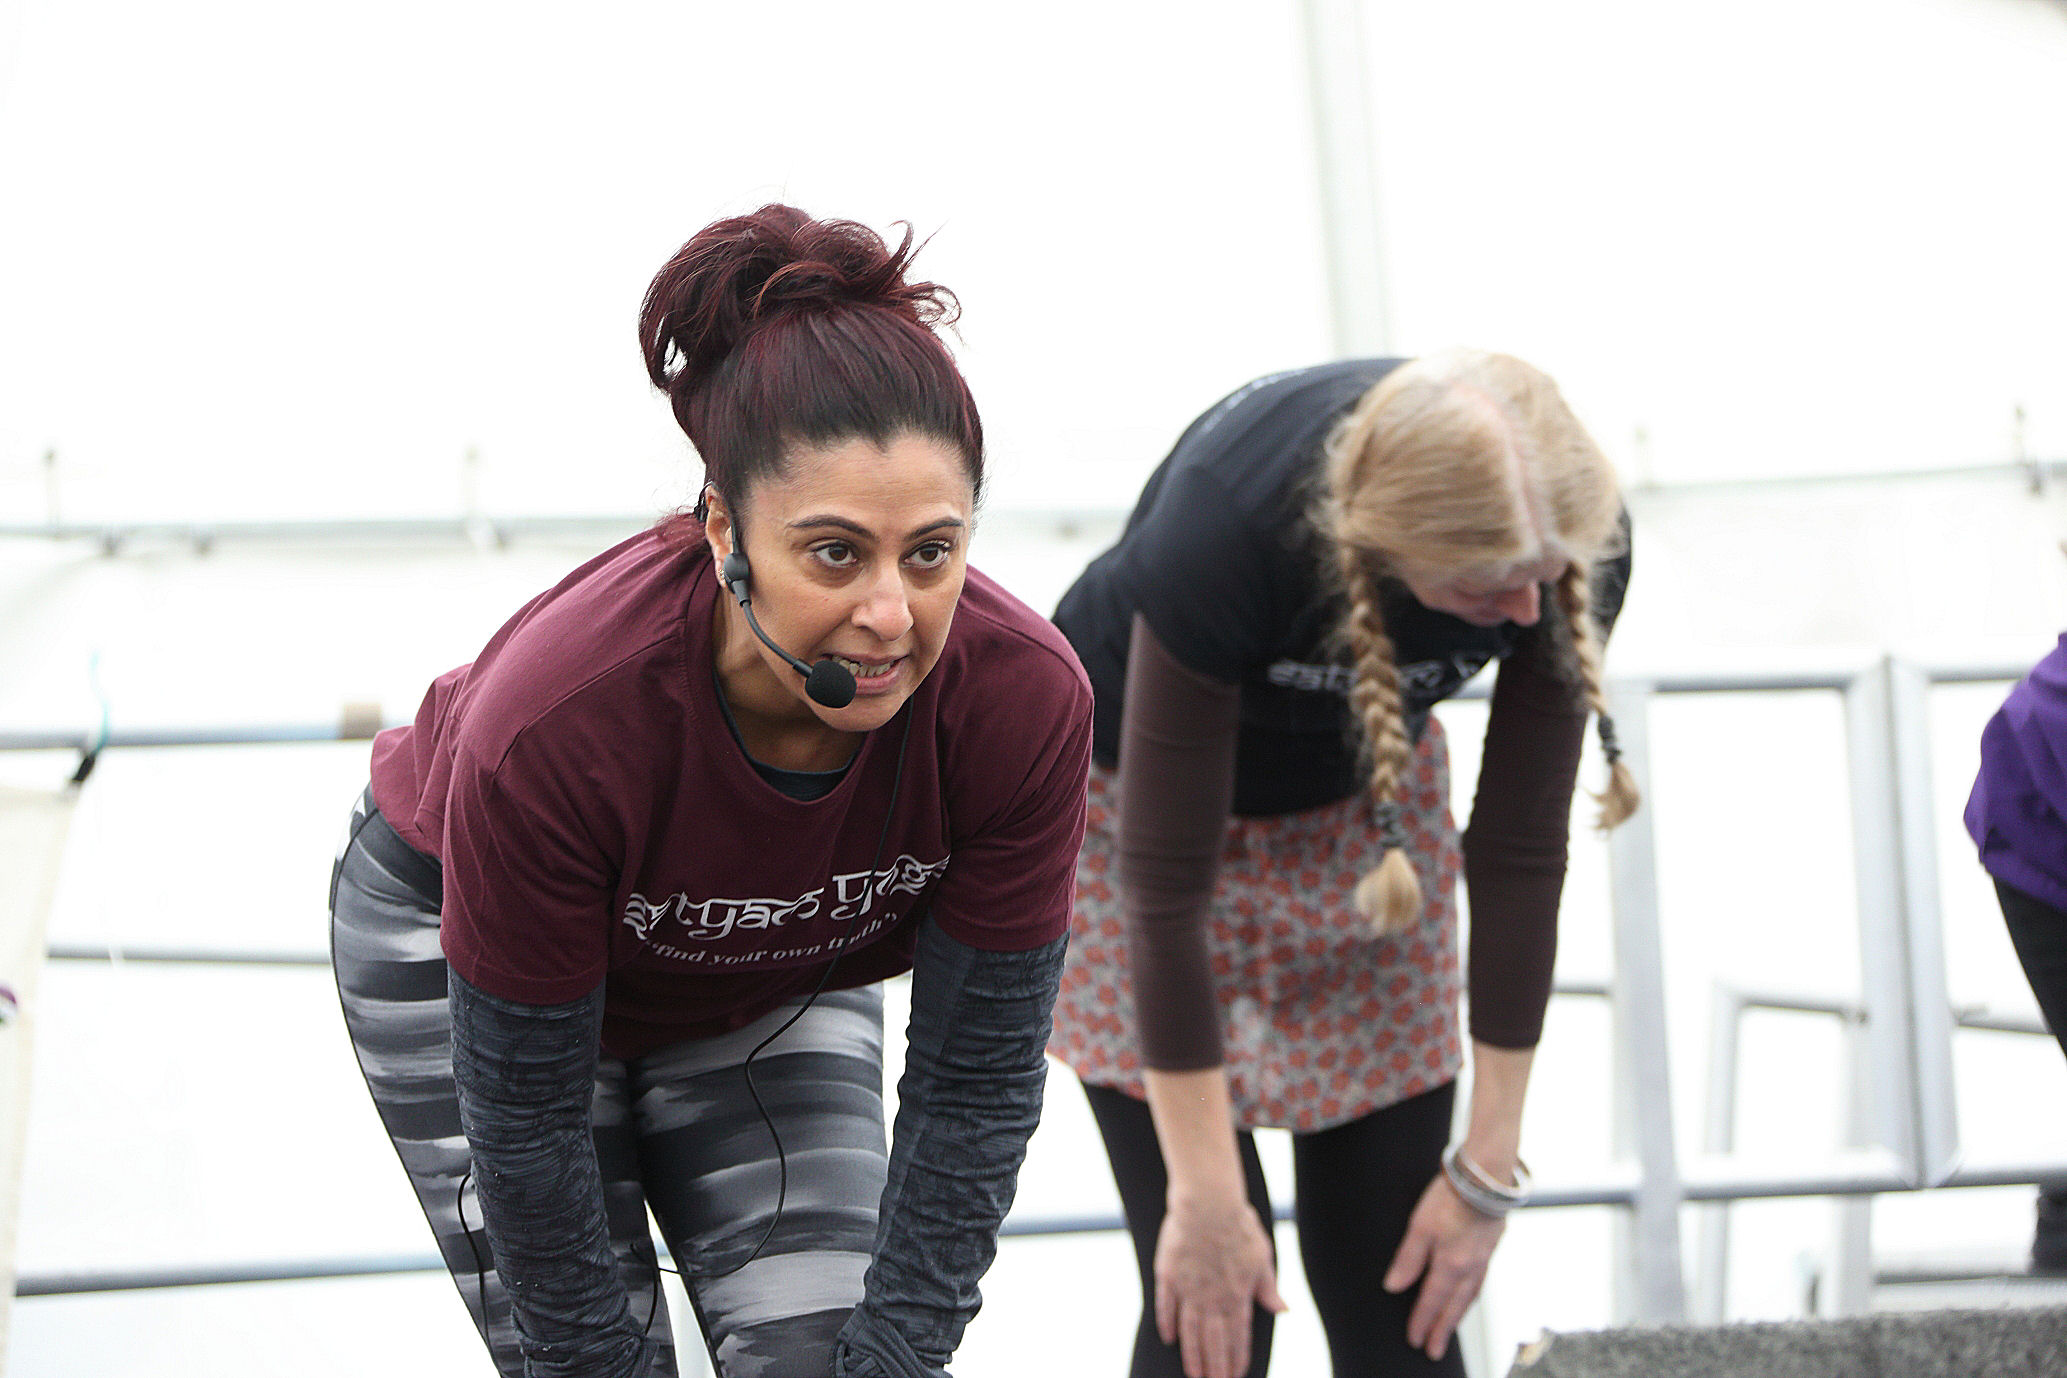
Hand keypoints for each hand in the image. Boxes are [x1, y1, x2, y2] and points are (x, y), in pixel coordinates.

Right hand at [1153, 1189, 1287, 1377]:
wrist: (1207, 1203)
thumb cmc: (1239, 1225)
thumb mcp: (1262, 1256)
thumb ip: (1268, 1287)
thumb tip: (1283, 1310)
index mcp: (1237, 1295)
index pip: (1238, 1336)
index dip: (1237, 1358)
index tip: (1236, 1376)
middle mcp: (1211, 1298)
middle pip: (1213, 1341)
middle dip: (1215, 1367)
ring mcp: (1188, 1288)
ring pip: (1189, 1331)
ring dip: (1192, 1355)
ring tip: (1194, 1375)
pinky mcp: (1168, 1274)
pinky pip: (1166, 1306)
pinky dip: (1167, 1324)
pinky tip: (1169, 1338)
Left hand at [1381, 1170, 1506, 1360]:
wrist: (1486, 1176)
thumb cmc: (1451, 1197)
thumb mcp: (1420, 1226)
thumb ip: (1408, 1258)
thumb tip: (1394, 1286)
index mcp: (1451, 1265)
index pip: (1432, 1301)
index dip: (1422, 1322)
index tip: (1414, 1340)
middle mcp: (1470, 1268)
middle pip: (1454, 1307)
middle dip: (1442, 1330)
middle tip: (1434, 1350)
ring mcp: (1484, 1258)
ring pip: (1470, 1296)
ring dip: (1458, 1315)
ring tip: (1449, 1328)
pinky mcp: (1491, 1246)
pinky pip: (1480, 1281)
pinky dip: (1471, 1296)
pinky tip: (1467, 1294)